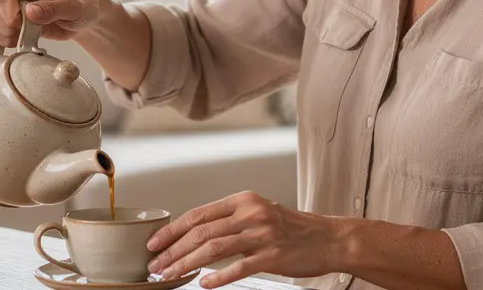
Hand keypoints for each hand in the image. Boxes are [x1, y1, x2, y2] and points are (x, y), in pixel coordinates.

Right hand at [0, 0, 100, 47]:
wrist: (78, 16)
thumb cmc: (80, 6)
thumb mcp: (74, 7)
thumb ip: (53, 9)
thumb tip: (30, 11)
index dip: (10, 16)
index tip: (24, 27)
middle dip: (6, 29)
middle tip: (25, 36)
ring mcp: (5, 0)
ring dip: (0, 36)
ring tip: (20, 40)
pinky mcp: (2, 16)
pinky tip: (10, 43)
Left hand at [145, 191, 342, 288]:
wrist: (327, 239)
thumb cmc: (291, 228)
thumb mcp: (259, 213)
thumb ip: (230, 220)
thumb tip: (193, 233)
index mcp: (243, 200)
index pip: (198, 214)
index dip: (172, 230)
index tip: (154, 243)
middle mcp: (251, 213)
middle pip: (201, 233)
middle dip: (173, 250)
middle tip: (155, 266)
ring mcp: (262, 234)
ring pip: (214, 249)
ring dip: (186, 264)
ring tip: (170, 276)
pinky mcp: (273, 256)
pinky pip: (239, 267)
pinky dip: (218, 277)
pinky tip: (203, 284)